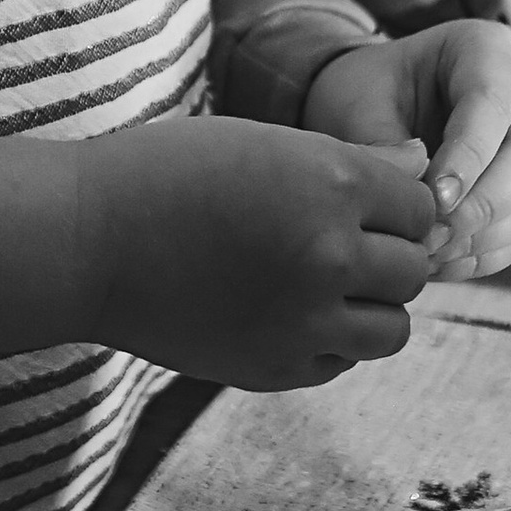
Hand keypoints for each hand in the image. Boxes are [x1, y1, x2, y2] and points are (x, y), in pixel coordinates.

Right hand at [80, 116, 437, 388]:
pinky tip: (287, 311)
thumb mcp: (266, 144)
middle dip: (387, 257)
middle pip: (413, 270)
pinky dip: (329, 341)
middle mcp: (331, 252)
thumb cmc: (169, 174)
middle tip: (342, 246)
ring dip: (370, 307)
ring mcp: (304, 318)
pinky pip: (340, 360)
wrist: (87, 240)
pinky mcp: (275, 366)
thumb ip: (351, 163)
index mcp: (332, 183)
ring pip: (391, 328)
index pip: (420, 208)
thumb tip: (423, 163)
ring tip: (324, 285)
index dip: (395, 206)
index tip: (361, 205)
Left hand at [301, 25, 510, 283]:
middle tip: (432, 237)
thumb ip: (383, 145)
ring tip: (426, 255)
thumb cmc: (365, 92)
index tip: (434, 199)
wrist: (374, 107)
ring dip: (485, 236)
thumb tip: (416, 200)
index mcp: (486, 49)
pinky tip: (440, 264)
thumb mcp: (358, 103)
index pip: (492, 103)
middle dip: (486, 203)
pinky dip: (486, 255)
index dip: (469, 156)